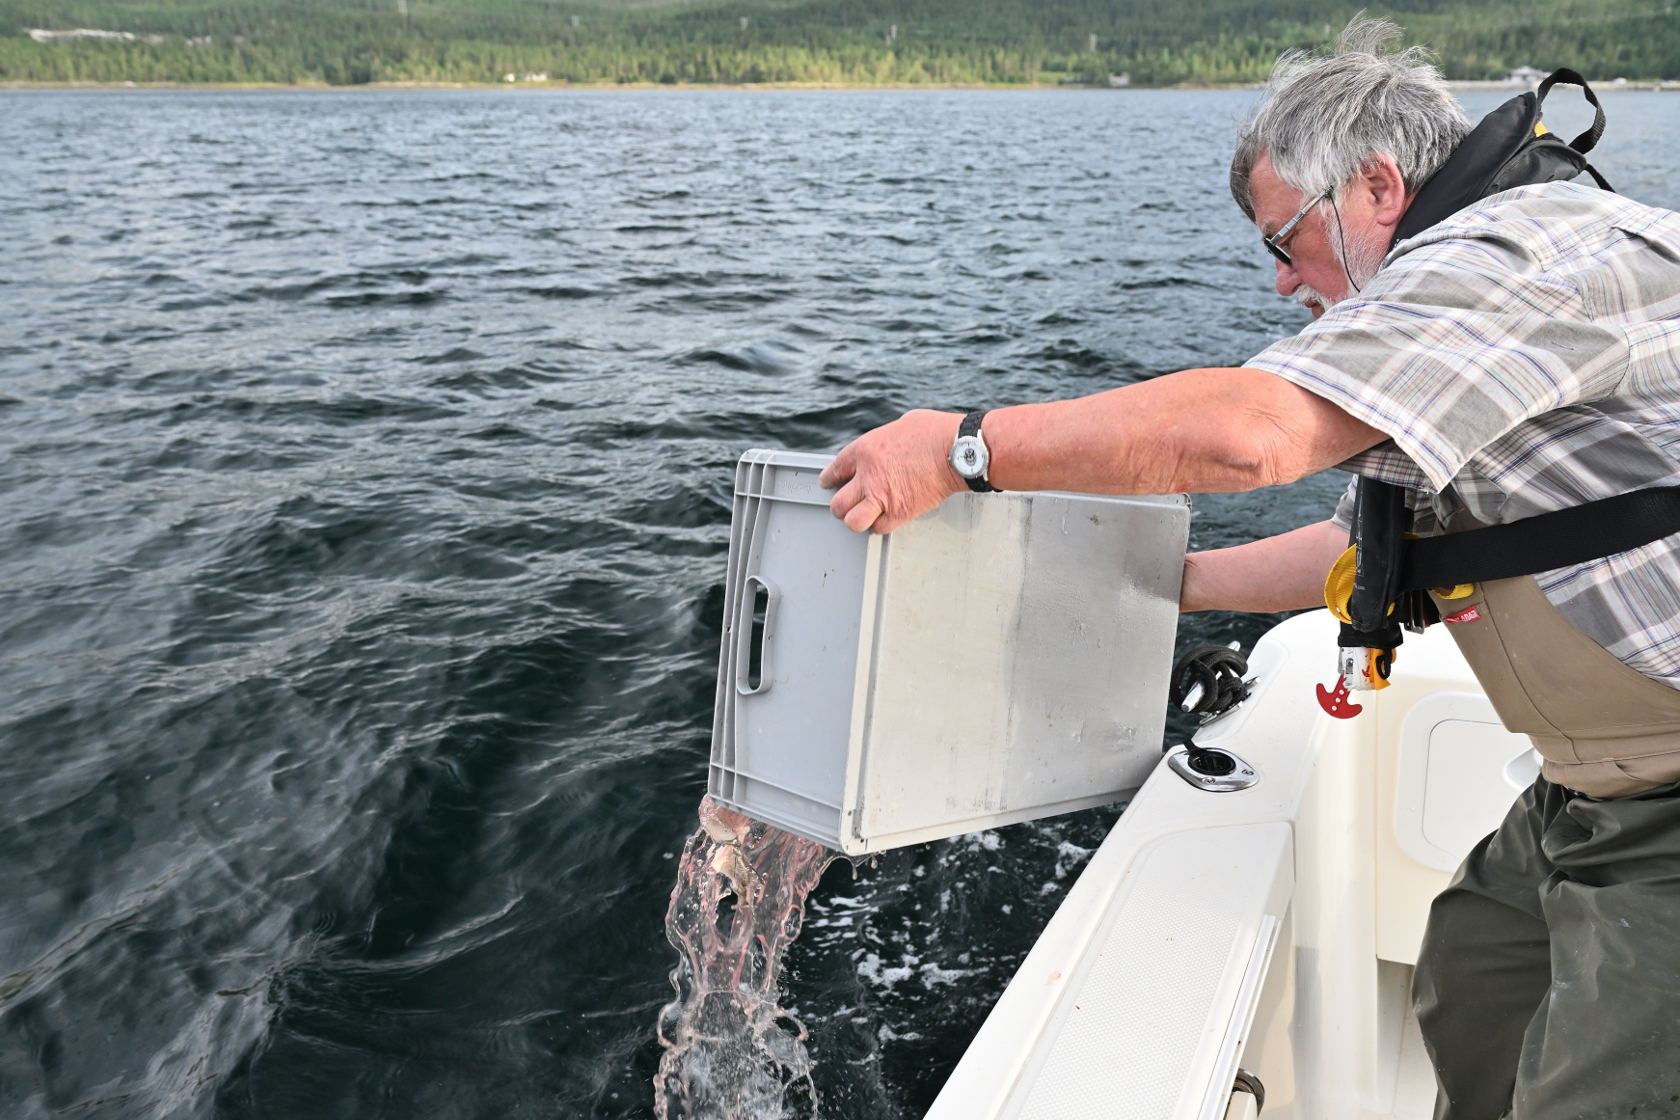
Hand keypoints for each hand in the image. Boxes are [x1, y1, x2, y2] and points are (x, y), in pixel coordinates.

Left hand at [819, 409, 965, 532]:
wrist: (956, 451)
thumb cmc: (935, 433)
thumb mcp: (901, 425)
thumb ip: (886, 440)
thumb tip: (888, 446)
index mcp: (865, 450)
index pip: (836, 469)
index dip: (829, 479)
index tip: (829, 483)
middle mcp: (868, 475)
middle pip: (838, 502)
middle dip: (841, 505)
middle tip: (847, 504)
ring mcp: (882, 496)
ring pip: (852, 521)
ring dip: (856, 520)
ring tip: (863, 516)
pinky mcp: (900, 512)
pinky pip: (879, 528)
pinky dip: (880, 526)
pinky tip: (884, 519)